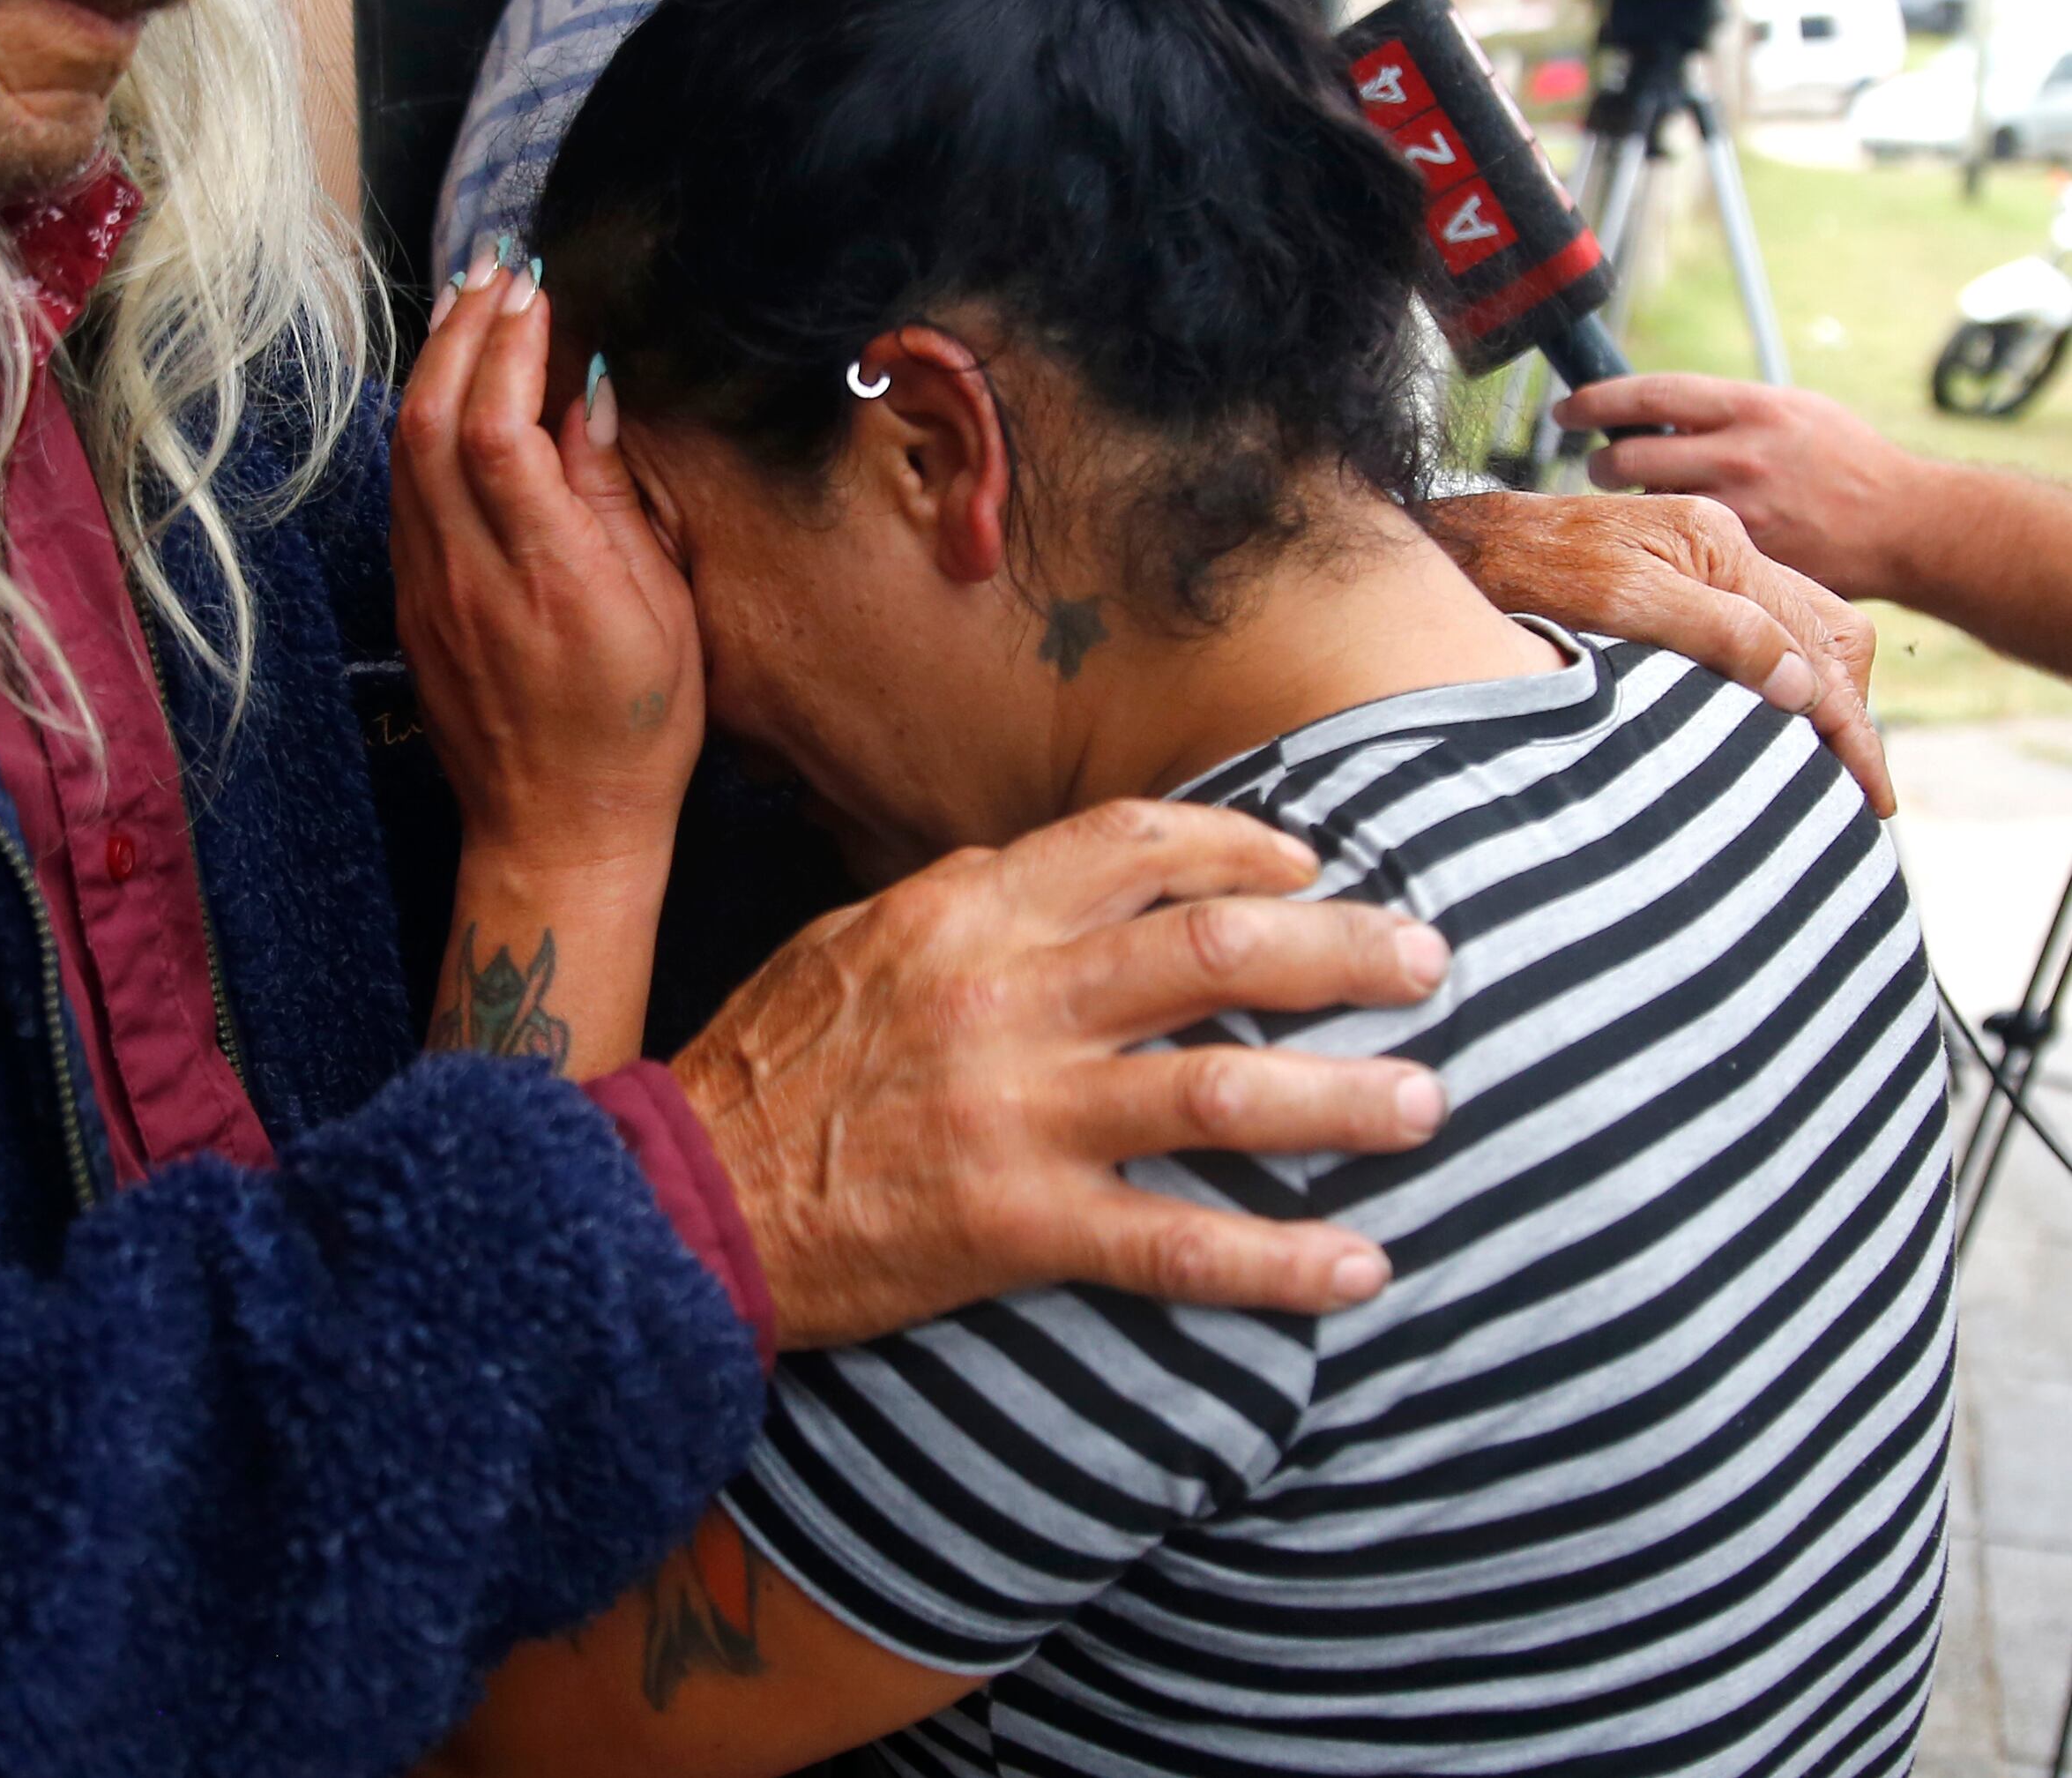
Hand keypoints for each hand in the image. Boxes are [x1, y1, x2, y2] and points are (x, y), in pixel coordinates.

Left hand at [392, 241, 702, 898]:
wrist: (554, 830)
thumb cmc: (634, 731)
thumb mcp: (663, 614)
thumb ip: (616, 502)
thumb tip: (586, 399)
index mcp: (548, 576)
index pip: (501, 431)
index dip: (509, 347)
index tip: (537, 292)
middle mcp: (469, 574)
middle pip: (433, 422)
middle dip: (460, 331)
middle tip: (496, 270)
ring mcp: (427, 587)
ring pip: (404, 449)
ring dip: (433, 365)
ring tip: (469, 304)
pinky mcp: (409, 601)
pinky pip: (403, 488)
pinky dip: (422, 421)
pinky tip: (449, 387)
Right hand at [670, 800, 1450, 1349]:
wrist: (685, 1196)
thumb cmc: (770, 1064)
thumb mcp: (856, 940)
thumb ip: (970, 907)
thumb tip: (1076, 886)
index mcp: (962, 912)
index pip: (1132, 846)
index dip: (1241, 850)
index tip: (1309, 870)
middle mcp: (1004, 998)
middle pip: (1215, 949)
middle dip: (1343, 951)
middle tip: (1428, 959)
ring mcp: (1016, 1113)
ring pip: (1221, 1088)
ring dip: (1345, 1096)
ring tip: (1428, 1100)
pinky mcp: (1016, 1227)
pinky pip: (1178, 1243)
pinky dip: (1281, 1259)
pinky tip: (1358, 1267)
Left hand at [1417, 486, 1889, 814]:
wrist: (1461, 545)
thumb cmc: (1525, 569)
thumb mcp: (1620, 600)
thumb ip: (1717, 632)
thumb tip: (1805, 688)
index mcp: (1720, 543)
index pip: (1819, 643)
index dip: (1851, 723)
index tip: (1872, 793)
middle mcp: (1721, 547)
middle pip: (1827, 633)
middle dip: (1850, 710)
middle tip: (1858, 788)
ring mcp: (1701, 563)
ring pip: (1799, 634)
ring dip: (1820, 697)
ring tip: (1827, 766)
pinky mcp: (1676, 582)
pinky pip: (1756, 632)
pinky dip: (1777, 680)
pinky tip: (1770, 722)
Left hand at [1555, 373, 1916, 601]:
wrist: (1906, 525)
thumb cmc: (1847, 460)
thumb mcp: (1791, 411)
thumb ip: (1724, 410)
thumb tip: (1655, 411)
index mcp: (1751, 408)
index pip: (1648, 395)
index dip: (1594, 400)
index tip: (1567, 408)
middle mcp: (1739, 455)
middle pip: (1626, 457)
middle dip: (1599, 463)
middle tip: (1599, 466)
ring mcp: (1740, 509)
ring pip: (1648, 504)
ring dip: (1635, 503)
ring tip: (1652, 500)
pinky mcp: (1743, 555)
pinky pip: (1684, 544)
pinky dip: (1675, 539)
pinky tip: (1685, 539)